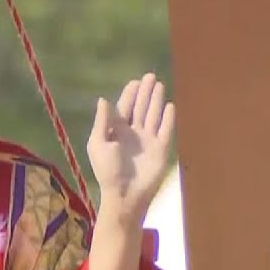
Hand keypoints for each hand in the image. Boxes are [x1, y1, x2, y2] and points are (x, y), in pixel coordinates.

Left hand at [87, 73, 175, 224]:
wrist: (125, 194)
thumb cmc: (108, 170)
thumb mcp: (98, 144)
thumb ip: (103, 122)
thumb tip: (104, 99)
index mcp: (116, 132)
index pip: (124, 108)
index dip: (130, 95)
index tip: (135, 82)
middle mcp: (133, 133)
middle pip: (140, 108)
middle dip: (145, 92)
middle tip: (150, 76)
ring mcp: (148, 141)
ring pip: (153, 115)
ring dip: (156, 100)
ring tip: (160, 84)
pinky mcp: (161, 149)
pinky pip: (165, 130)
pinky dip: (168, 118)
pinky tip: (170, 105)